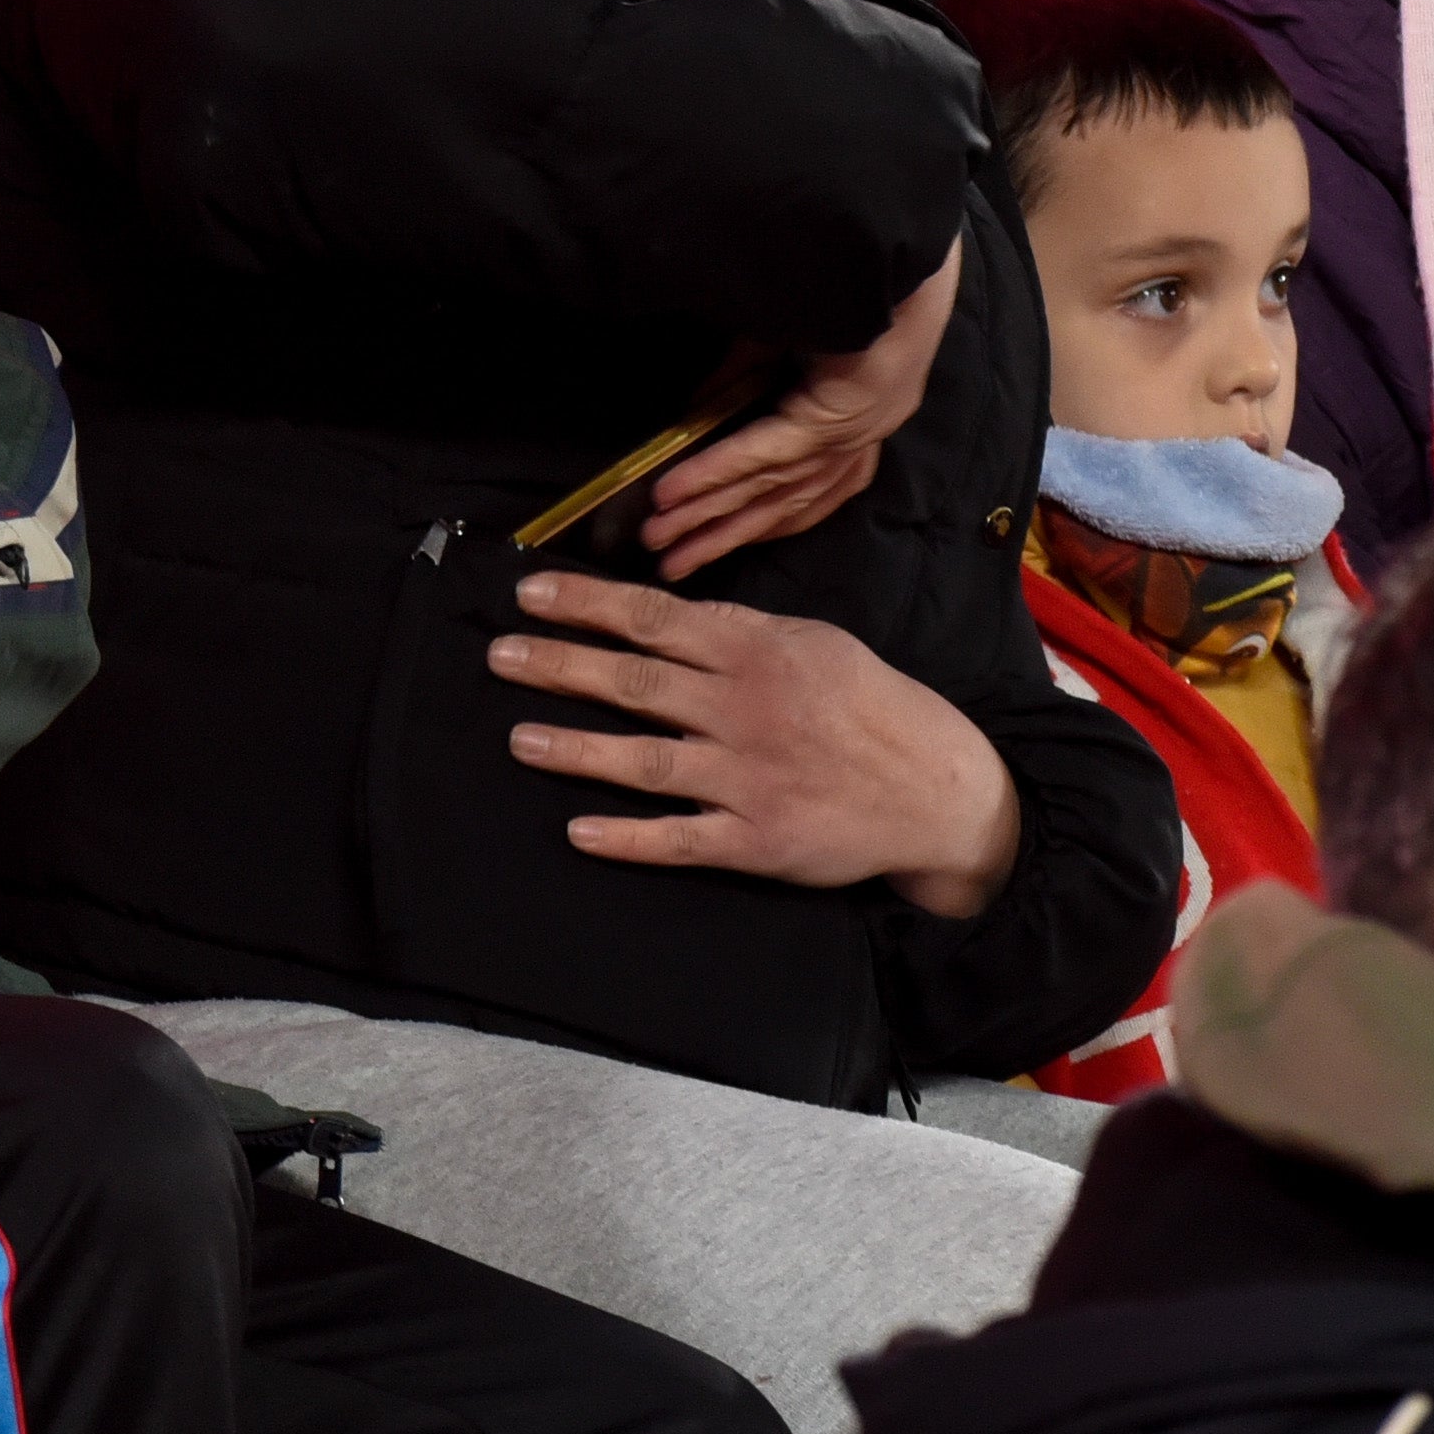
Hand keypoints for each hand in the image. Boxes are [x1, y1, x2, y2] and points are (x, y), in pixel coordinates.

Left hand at [492, 567, 1022, 916]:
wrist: (934, 789)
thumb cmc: (871, 706)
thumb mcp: (815, 641)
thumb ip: (742, 631)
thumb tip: (670, 618)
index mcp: (756, 652)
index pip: (654, 619)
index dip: (587, 604)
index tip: (531, 594)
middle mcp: (743, 709)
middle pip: (633, 681)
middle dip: (560, 665)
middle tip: (499, 655)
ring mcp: (746, 778)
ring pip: (643, 760)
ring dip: (575, 747)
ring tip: (518, 737)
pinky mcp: (755, 840)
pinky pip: (678, 838)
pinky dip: (626, 837)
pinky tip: (579, 831)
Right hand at [641, 238, 961, 576]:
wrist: (886, 249)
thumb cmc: (840, 285)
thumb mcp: (773, 339)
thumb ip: (737, 379)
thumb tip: (695, 412)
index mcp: (861, 422)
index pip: (810, 491)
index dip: (758, 520)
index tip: (716, 541)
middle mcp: (861, 438)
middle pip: (783, 503)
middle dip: (723, 536)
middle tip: (671, 565)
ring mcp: (852, 432)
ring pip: (769, 488)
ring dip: (711, 516)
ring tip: (662, 543)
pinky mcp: (836, 415)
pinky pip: (766, 453)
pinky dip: (717, 472)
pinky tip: (676, 491)